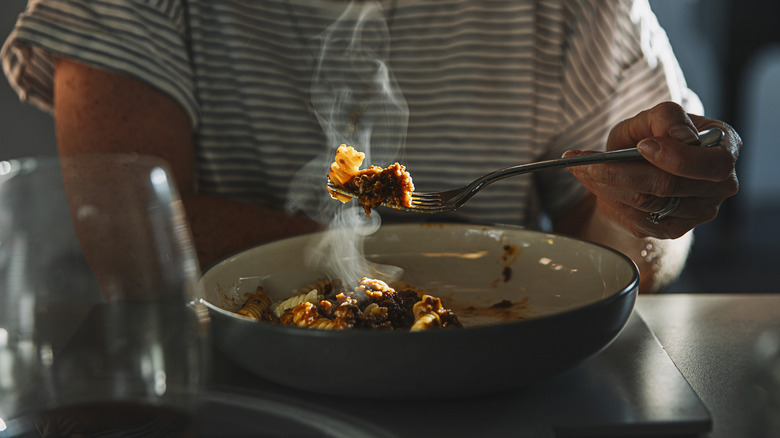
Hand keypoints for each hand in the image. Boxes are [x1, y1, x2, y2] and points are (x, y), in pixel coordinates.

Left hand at [564, 101, 740, 238]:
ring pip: (647, 202)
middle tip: (589, 162)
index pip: (711, 163)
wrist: (639, 166)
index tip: (642, 146)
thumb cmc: (653, 136)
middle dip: (623, 173)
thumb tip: (680, 137)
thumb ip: (666, 118)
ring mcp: (698, 212)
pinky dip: (608, 198)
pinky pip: (637, 217)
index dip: (676, 157)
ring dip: (606, 184)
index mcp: (726, 149)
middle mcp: (719, 185)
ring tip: (578, 167)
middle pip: (670, 186)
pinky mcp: (673, 229)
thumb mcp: (654, 117)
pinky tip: (591, 181)